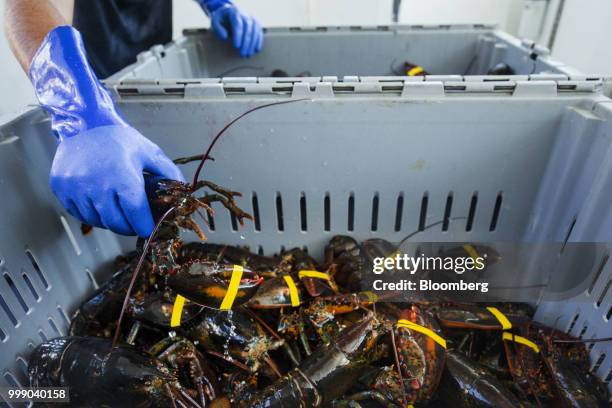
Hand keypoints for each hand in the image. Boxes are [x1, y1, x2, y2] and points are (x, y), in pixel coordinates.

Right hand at [50, 125, 184, 236]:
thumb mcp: (149, 152)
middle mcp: (97, 185)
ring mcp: (76, 189)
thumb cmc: (118, 139)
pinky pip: (79, 214)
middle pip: (116, 223)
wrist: (84, 124)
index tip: (148, 229)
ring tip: (117, 207)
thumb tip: (183, 192)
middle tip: (135, 223)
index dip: (144, 226)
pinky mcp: (61, 190)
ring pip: (97, 220)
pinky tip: (100, 201)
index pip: (136, 215)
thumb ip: (168, 172)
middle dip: (129, 227)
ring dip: (109, 220)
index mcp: (122, 177)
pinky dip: (91, 213)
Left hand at [207, 4, 262, 56]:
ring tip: (248, 55)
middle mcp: (246, 14)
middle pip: (248, 28)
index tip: (236, 46)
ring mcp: (253, 19)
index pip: (238, 24)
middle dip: (246, 43)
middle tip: (242, 54)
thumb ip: (218, 28)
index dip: (238, 35)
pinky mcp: (257, 24)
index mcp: (234, 12)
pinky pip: (259, 33)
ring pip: (255, 32)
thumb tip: (225, 37)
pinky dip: (258, 42)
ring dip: (252, 44)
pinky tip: (255, 50)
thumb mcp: (215, 21)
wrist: (230, 12)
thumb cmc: (222, 18)